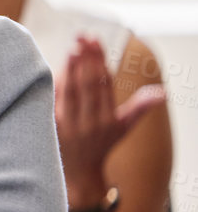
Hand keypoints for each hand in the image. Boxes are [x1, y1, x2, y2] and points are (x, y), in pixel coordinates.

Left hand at [55, 36, 165, 199]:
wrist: (78, 175)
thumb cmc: (101, 144)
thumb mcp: (124, 127)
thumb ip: (140, 107)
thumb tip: (163, 92)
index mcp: (109, 118)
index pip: (105, 84)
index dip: (100, 61)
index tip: (95, 40)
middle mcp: (91, 122)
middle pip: (88, 86)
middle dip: (85, 60)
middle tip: (81, 37)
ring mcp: (70, 127)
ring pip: (70, 94)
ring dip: (70, 70)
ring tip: (70, 49)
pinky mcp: (51, 130)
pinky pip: (51, 105)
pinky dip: (51, 88)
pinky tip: (48, 70)